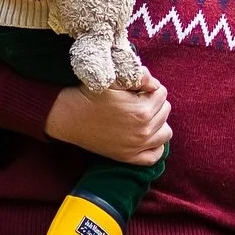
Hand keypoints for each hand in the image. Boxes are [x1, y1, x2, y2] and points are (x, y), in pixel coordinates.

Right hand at [45, 71, 169, 162]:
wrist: (68, 116)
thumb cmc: (89, 95)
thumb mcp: (113, 78)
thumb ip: (139, 77)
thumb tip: (155, 84)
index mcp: (142, 110)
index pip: (162, 92)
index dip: (150, 87)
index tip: (137, 88)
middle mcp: (144, 131)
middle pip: (165, 111)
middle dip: (154, 102)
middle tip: (137, 99)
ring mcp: (137, 147)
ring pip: (166, 132)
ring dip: (158, 122)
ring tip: (143, 115)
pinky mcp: (128, 158)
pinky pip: (155, 155)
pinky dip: (155, 145)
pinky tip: (146, 135)